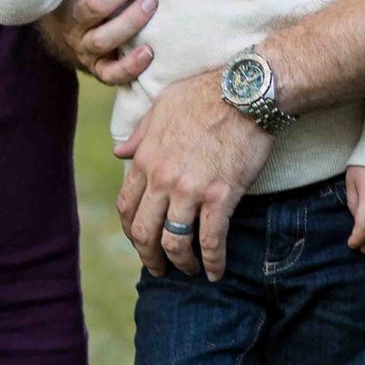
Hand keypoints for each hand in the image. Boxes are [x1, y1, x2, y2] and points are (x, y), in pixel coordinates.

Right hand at [37, 0, 153, 87]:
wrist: (63, 33)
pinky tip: (149, 52)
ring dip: (130, 21)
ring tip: (152, 2)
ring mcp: (84, 45)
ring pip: (103, 38)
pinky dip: (130, 65)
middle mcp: (73, 19)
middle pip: (94, 5)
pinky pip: (111, 73)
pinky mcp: (97, 67)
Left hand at [114, 72, 273, 280]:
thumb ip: (139, 135)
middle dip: (149, 256)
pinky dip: (212, 262)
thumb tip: (119, 153)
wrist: (245, 92)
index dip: (130, 230)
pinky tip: (215, 272)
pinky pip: (211, 240)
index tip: (139, 239)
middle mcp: (163, 179)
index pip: (126, 206)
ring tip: (187, 270)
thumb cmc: (204, 94)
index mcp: (146, 158)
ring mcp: (191, 190)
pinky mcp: (221, 196)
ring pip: (174, 242)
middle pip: (144, 231)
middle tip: (158, 267)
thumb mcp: (161, 107)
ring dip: (180, 262)